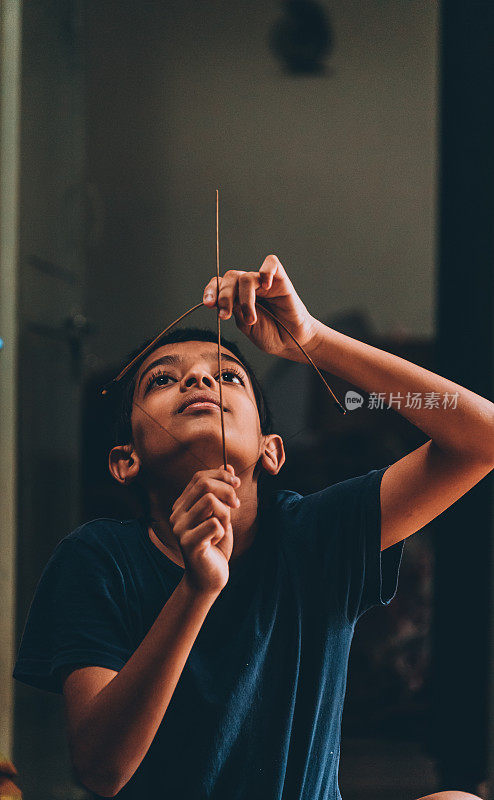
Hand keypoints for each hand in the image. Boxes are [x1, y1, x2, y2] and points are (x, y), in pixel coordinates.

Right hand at [169, 466, 240, 595]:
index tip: (237, 485)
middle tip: (236, 506)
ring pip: (211, 502)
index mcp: (182, 505)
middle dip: (227, 491)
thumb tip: (228, 466)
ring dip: (225, 514)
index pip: (199, 478)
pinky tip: (216, 541)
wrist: (209, 577)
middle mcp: (176, 514)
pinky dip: (223, 531)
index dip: (221, 476)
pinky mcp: (188, 543)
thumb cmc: (215, 545)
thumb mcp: (222, 514)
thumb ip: (222, 492)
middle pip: (204, 486)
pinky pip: (215, 524)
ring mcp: (180, 528)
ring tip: (224, 527)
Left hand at [202, 255, 318, 360]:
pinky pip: (271, 263)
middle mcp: (249, 286)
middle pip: (230, 278)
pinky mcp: (280, 280)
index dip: (211, 291)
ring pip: (247, 277)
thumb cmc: (270, 334)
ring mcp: (264, 282)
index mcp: (236, 296)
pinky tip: (266, 286)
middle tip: (225, 316)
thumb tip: (222, 300)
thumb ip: (235, 311)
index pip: (219, 284)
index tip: (209, 305)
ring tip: (252, 319)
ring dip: (245, 299)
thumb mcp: (246, 326)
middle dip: (224, 296)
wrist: (291, 341)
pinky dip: (266, 271)